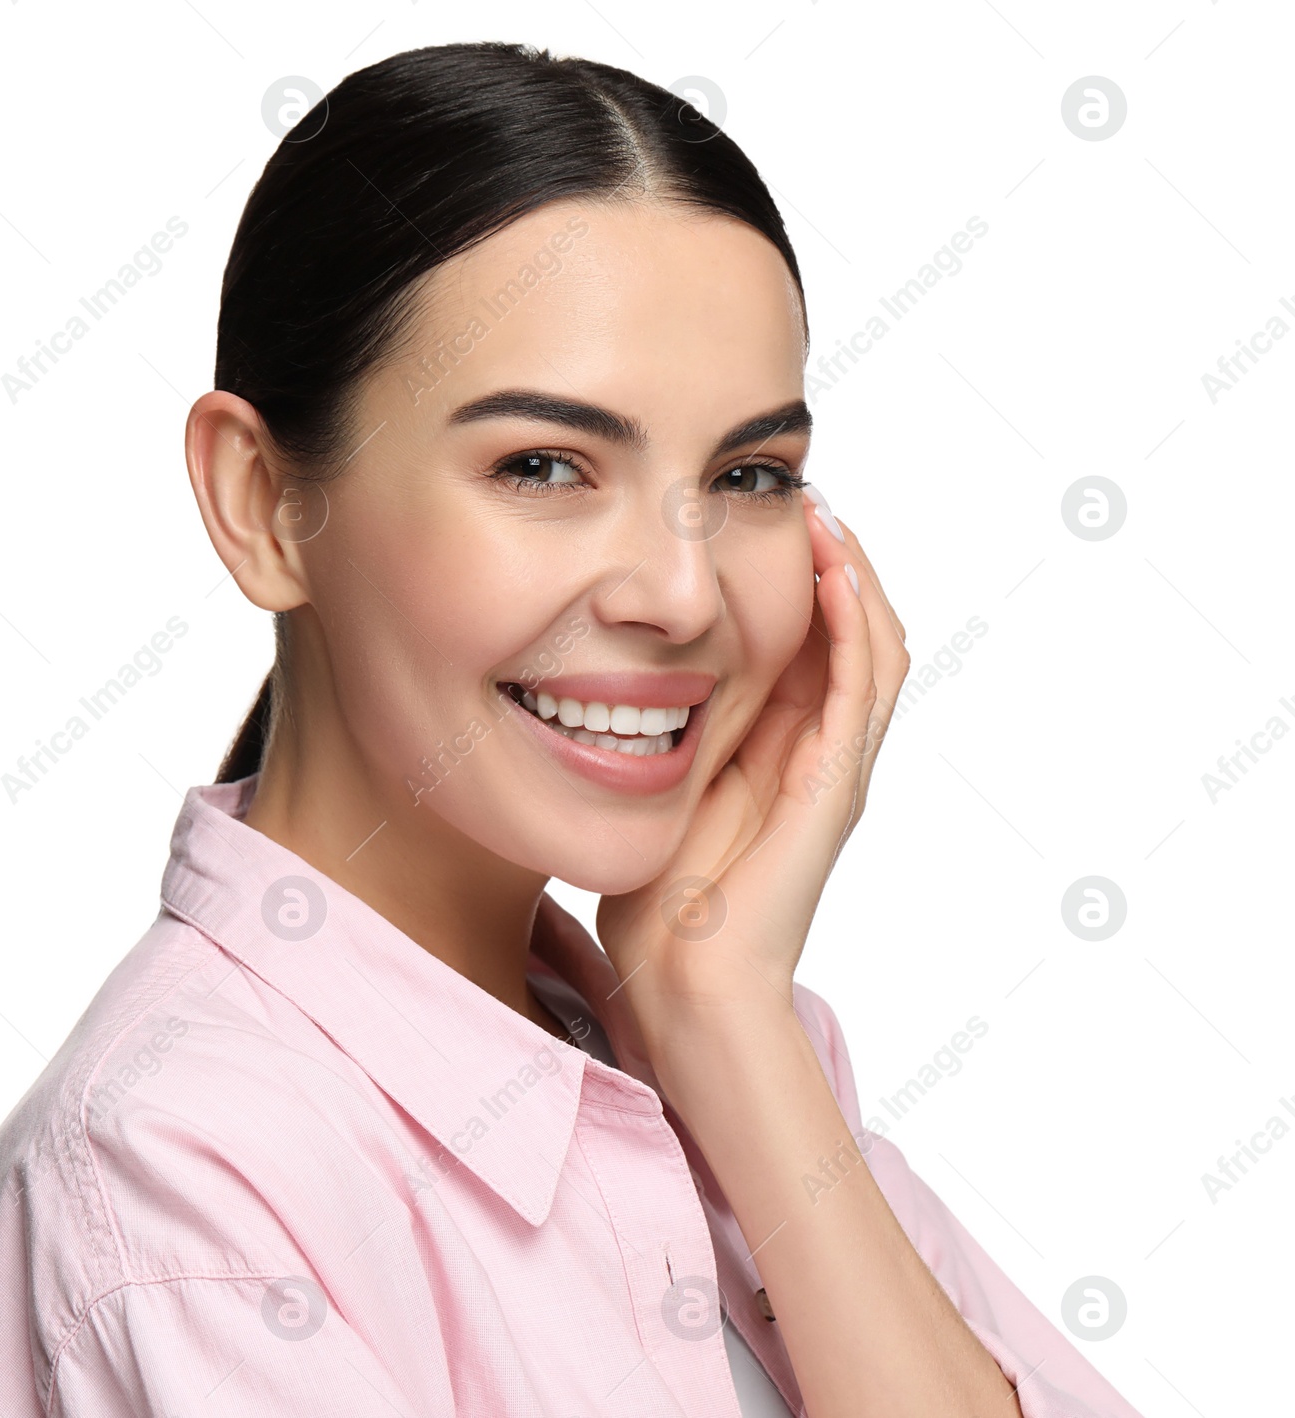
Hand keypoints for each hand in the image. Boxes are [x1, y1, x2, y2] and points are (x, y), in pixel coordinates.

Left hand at [595, 489, 909, 1053]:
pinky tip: (834, 572)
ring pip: (873, 647)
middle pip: (850, 635)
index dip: (798, 580)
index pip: (807, 643)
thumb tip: (608, 679)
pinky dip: (855, 624)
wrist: (685, 983)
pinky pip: (862, 687)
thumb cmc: (660, 904)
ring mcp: (835, 769)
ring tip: (828, 517)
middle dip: (835, 564)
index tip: (763, 520)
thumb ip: (659, 741)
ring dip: (855, 578)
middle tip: (809, 499)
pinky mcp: (835, 786)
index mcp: (778, 752)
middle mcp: (818, 753)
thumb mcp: (654, 793)